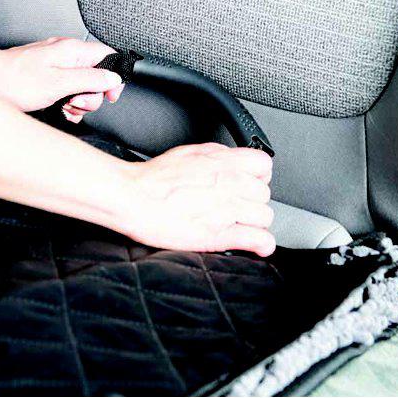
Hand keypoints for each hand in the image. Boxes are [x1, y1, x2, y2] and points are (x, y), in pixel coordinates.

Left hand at [0, 37, 123, 120]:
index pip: (108, 57)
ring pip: (82, 85)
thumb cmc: (11, 81)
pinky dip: (66, 102)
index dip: (113, 78)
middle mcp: (65, 54)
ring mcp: (55, 65)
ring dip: (78, 101)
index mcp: (72, 51)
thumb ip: (89, 79)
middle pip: (97, 75)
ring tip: (62, 105)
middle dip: (91, 95)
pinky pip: (67, 89)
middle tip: (74, 102)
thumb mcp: (57, 84)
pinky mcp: (46, 76)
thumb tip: (112, 78)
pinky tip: (57, 108)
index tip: (108, 95)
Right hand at [114, 143, 274, 255]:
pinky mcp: (219, 235)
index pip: (264, 165)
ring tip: (240, 224)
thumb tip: (231, 162)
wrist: (133, 197)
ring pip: (265, 217)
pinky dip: (261, 244)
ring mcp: (227, 209)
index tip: (249, 183)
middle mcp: (230, 183)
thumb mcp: (191, 152)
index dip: (258, 176)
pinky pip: (258, 239)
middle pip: (264, 194)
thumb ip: (217, 157)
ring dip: (255, 222)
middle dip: (253, 201)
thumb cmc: (154, 178)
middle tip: (238, 206)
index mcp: (223, 162)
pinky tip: (257, 244)